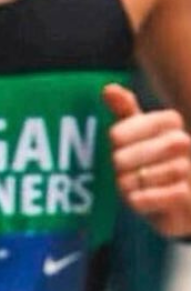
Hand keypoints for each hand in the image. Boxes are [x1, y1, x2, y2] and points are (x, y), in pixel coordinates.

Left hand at [104, 83, 190, 238]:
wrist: (175, 202)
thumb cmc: (150, 164)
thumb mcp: (137, 137)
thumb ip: (125, 112)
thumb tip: (108, 89)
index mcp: (171, 123)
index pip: (143, 123)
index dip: (124, 134)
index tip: (114, 142)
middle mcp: (183, 143)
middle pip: (144, 150)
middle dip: (123, 161)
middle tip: (116, 168)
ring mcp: (187, 170)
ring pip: (150, 175)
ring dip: (131, 182)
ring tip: (124, 185)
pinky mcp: (186, 196)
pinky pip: (163, 195)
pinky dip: (145, 199)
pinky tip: (134, 199)